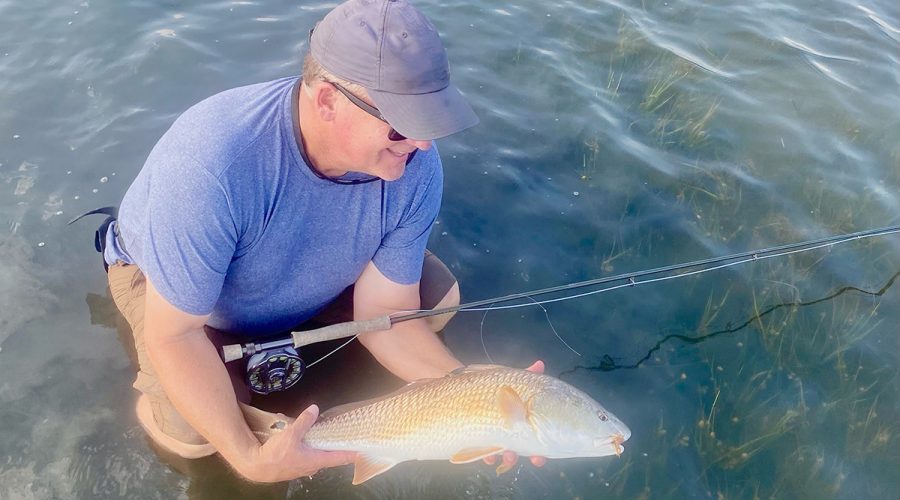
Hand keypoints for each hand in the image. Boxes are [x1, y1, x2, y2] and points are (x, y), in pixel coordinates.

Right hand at [241, 404, 355, 482]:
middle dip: (335, 447)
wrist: (256, 467)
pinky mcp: (294, 466)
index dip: (352, 454)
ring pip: (316, 455)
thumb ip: (304, 421)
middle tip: (343, 437)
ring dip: (319, 446)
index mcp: (316, 460)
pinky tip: (301, 439)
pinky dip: (307, 447)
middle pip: (329, 456)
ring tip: (321, 434)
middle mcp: (312, 466)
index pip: (339, 458)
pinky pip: (305, 455)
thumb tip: (315, 408)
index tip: (363, 450)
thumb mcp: (290, 434)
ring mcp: (303, 468)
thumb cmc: (275, 455)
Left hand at [483, 360, 547, 472]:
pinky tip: (489, 454)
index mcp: (520, 420)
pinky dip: (486, 454)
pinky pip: (482, 452)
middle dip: (524, 455)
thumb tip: (539, 365)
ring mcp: (491, 436)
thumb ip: (526, 375)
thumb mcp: (508, 379)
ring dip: (507, 457)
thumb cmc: (487, 384)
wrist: (456, 385)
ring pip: (502, 452)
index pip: (533, 438)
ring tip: (508, 455)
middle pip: (518, 449)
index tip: (540, 456)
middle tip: (522, 457)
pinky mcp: (474, 438)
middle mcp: (507, 431)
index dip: (539, 450)